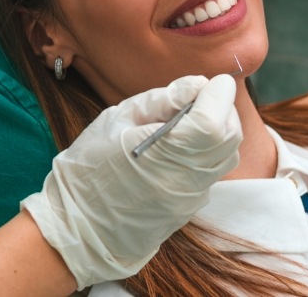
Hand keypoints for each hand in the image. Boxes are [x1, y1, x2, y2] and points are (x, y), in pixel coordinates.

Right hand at [21, 74, 240, 288]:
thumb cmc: (89, 166)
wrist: (78, 225)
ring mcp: (190, 199)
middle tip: (200, 95)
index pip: (212, 121)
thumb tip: (198, 84)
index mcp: (162, 155)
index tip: (212, 81)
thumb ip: (161, 100)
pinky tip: (182, 144)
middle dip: (222, 108)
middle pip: (229, 137)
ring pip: (227, 155)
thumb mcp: (118, 118)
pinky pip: (213, 171)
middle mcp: (185, 181)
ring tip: (190, 118)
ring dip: (219, 129)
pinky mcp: (190, 208)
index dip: (218, 95)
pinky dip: (209, 150)